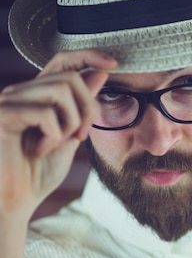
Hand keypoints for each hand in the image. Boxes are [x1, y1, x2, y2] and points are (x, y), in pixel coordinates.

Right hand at [0, 49, 117, 218]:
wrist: (14, 201)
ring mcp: (9, 101)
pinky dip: (53, 135)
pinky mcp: (2, 115)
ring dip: (72, 122)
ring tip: (59, 143)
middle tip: (79, 137)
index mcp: (37, 96)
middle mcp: (21, 92)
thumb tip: (100, 74)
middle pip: (71, 78)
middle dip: (88, 110)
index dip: (89, 56)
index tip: (115, 65)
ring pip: (62, 90)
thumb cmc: (37, 173)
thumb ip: (82, 107)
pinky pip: (46, 113)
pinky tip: (40, 150)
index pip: (64, 61)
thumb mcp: (69, 136)